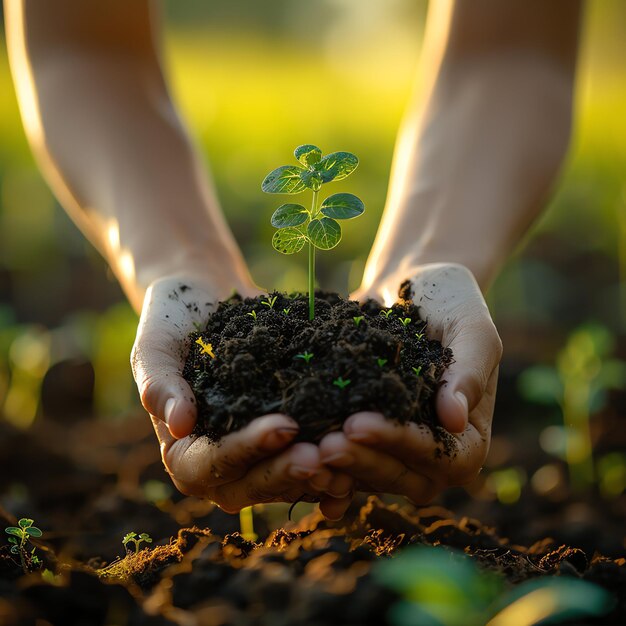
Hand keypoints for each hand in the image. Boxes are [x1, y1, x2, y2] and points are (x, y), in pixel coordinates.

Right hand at [131, 276, 352, 517]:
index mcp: (184, 450)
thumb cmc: (172, 323)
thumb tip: (178, 424)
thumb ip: (160, 384)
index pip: (209, 466)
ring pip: (286, 478)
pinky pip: (308, 456)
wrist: (206, 299)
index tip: (283, 426)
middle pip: (252, 484)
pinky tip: (363, 451)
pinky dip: (334, 461)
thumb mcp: (155, 347)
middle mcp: (222, 461)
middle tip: (322, 454)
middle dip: (287, 471)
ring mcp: (256, 451)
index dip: (246, 451)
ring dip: (318, 473)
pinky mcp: (286, 435)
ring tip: (349, 455)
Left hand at [319, 263, 501, 503]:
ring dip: (338, 469)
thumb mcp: (470, 327)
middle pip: (402, 477)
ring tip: (304, 452)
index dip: (401, 444)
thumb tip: (454, 419)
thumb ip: (468, 371)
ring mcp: (395, 446)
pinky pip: (346, 461)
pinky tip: (295, 460)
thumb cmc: (449, 301)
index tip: (359, 423)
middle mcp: (432, 451)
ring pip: (370, 476)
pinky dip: (323, 467)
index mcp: (468, 434)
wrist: (410, 286)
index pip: (443, 456)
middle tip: (324, 446)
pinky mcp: (365, 437)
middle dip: (362, 462)